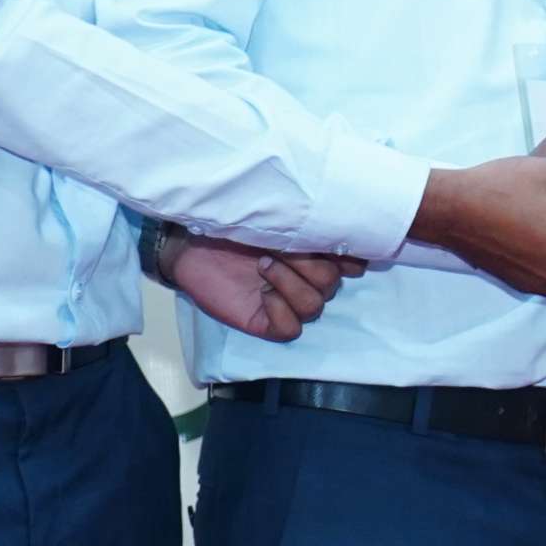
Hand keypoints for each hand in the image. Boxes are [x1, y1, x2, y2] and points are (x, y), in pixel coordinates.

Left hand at [168, 235, 363, 343]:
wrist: (191, 244)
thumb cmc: (233, 225)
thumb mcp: (271, 217)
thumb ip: (304, 224)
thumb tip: (335, 218)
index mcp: (316, 257)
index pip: (354, 265)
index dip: (348, 256)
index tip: (325, 238)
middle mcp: (307, 282)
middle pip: (331, 285)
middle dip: (306, 263)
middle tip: (275, 247)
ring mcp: (286, 304)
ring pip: (314, 306)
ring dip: (290, 283)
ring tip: (262, 266)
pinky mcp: (265, 323)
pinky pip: (290, 328)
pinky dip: (279, 310)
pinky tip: (261, 294)